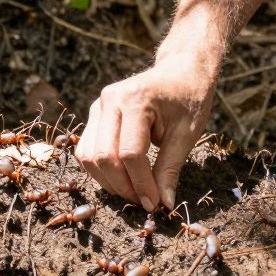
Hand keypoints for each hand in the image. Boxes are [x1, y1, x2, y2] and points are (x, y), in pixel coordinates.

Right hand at [77, 61, 214, 210]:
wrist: (181, 71)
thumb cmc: (189, 99)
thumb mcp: (186, 134)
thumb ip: (170, 169)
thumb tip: (163, 205)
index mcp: (136, 99)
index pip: (130, 153)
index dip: (141, 184)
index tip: (155, 204)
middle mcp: (110, 100)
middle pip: (104, 156)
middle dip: (123, 187)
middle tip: (144, 202)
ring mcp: (99, 105)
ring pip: (89, 156)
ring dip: (109, 182)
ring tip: (134, 192)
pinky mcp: (95, 114)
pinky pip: (87, 149)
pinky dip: (100, 170)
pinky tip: (122, 179)